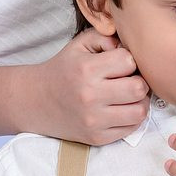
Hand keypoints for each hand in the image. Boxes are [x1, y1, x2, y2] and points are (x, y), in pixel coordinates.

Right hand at [21, 30, 148, 144]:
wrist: (36, 101)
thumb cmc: (64, 69)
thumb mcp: (79, 44)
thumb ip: (105, 37)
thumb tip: (128, 45)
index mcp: (86, 69)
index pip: (129, 61)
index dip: (129, 60)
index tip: (121, 64)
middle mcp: (90, 96)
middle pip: (138, 88)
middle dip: (139, 81)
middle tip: (129, 80)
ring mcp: (94, 120)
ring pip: (139, 112)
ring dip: (139, 102)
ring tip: (128, 96)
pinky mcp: (97, 138)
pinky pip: (130, 129)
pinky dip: (130, 118)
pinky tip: (120, 109)